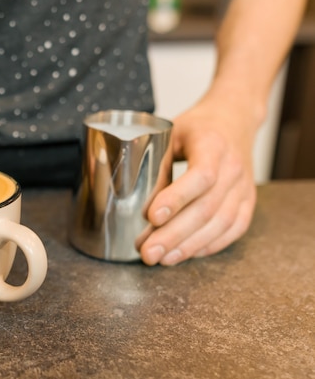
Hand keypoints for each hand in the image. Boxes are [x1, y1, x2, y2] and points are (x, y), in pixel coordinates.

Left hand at [137, 99, 257, 265]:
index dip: (177, 198)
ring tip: (162, 258)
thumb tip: (130, 195)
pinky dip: (209, 245)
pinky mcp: (248, 201)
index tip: (152, 217)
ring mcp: (244, 187)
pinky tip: (187, 253)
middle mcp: (233, 168)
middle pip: (206, 208)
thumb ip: (155, 160)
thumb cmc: (197, 127)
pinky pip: (233, 229)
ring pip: (220, 224)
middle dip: (174, 235)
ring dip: (189, 246)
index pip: (200, 176)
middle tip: (147, 252)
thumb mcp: (171, 132)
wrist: (234, 119)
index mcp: (212, 145)